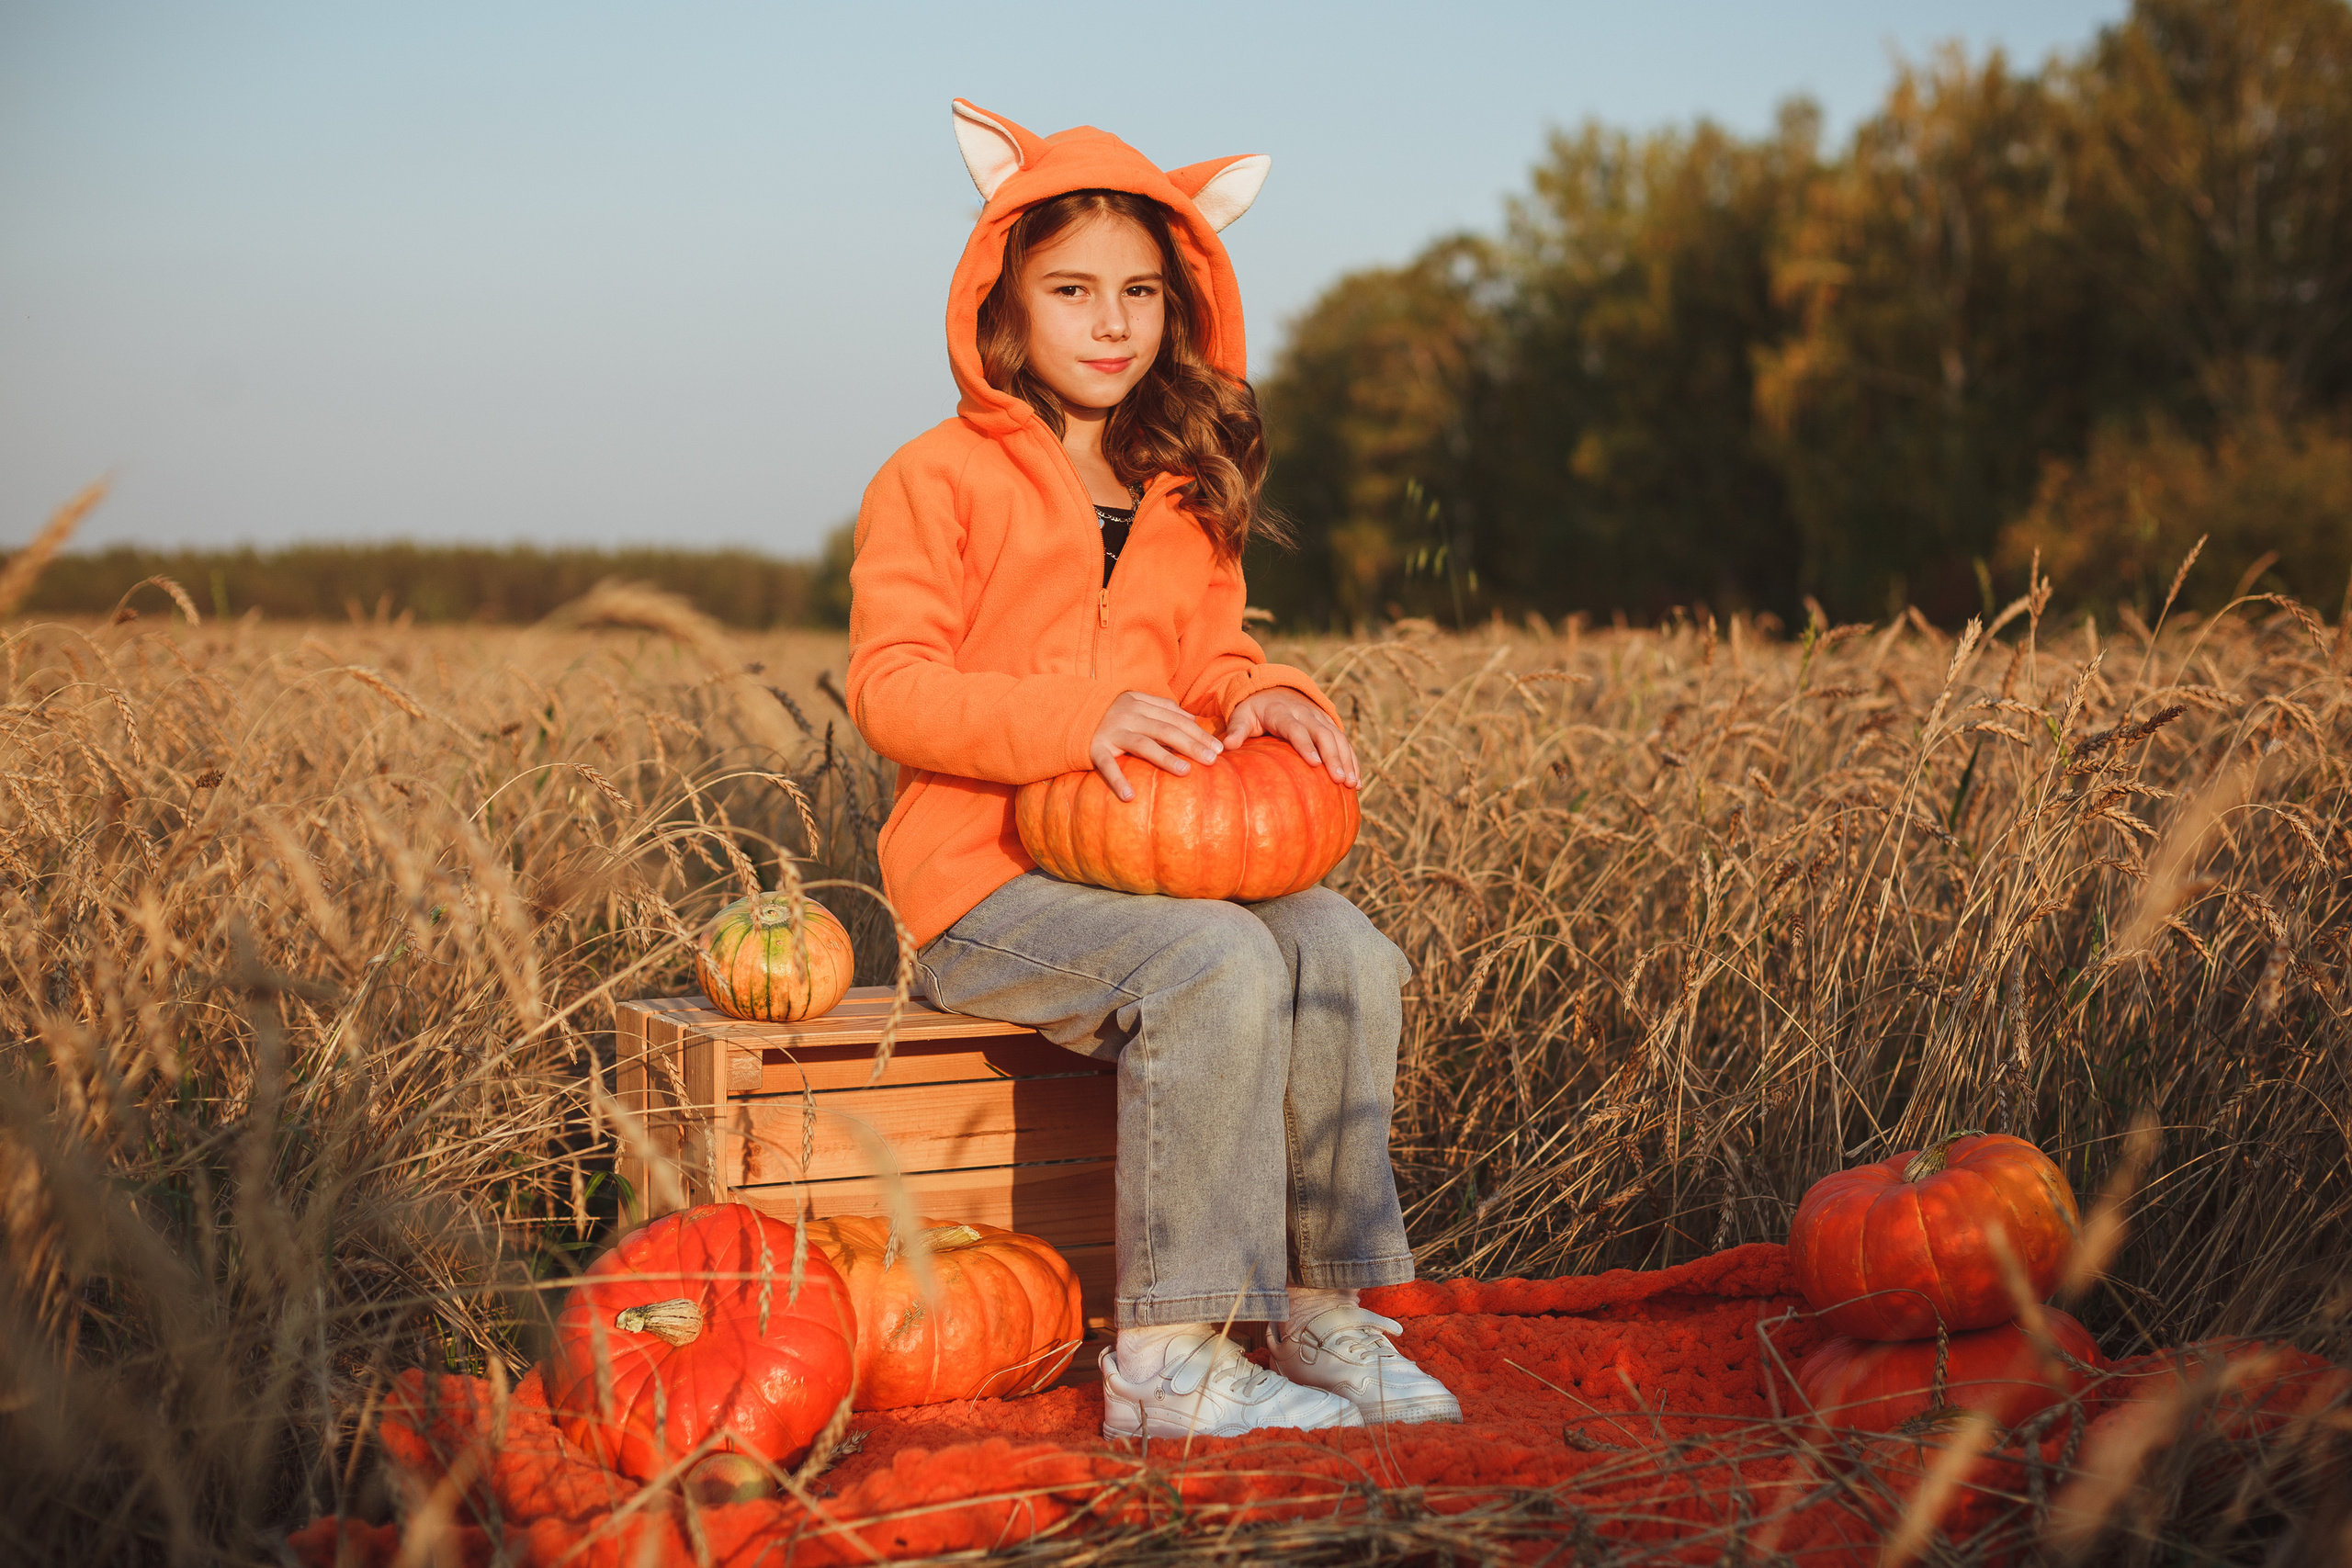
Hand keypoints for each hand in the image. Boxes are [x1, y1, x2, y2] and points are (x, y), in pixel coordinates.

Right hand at [1089, 691, 1223, 801]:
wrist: (1069, 713)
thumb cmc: (1110, 714)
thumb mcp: (1135, 703)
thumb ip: (1162, 708)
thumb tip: (1193, 719)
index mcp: (1140, 704)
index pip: (1176, 719)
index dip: (1198, 733)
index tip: (1218, 748)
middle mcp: (1128, 715)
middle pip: (1166, 730)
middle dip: (1192, 744)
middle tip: (1213, 760)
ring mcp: (1111, 732)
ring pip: (1143, 744)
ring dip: (1165, 758)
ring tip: (1186, 772)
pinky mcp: (1094, 748)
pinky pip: (1107, 766)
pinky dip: (1118, 780)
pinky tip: (1130, 797)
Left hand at [1224, 689, 1360, 787]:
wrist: (1272, 688)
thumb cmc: (1253, 709)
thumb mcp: (1241, 716)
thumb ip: (1236, 730)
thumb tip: (1226, 747)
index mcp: (1281, 713)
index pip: (1296, 729)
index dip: (1306, 745)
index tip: (1315, 764)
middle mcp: (1304, 713)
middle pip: (1322, 734)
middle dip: (1334, 757)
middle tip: (1340, 780)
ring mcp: (1319, 718)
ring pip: (1337, 737)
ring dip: (1347, 760)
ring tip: (1352, 784)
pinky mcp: (1328, 724)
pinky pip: (1343, 742)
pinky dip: (1352, 761)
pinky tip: (1357, 782)